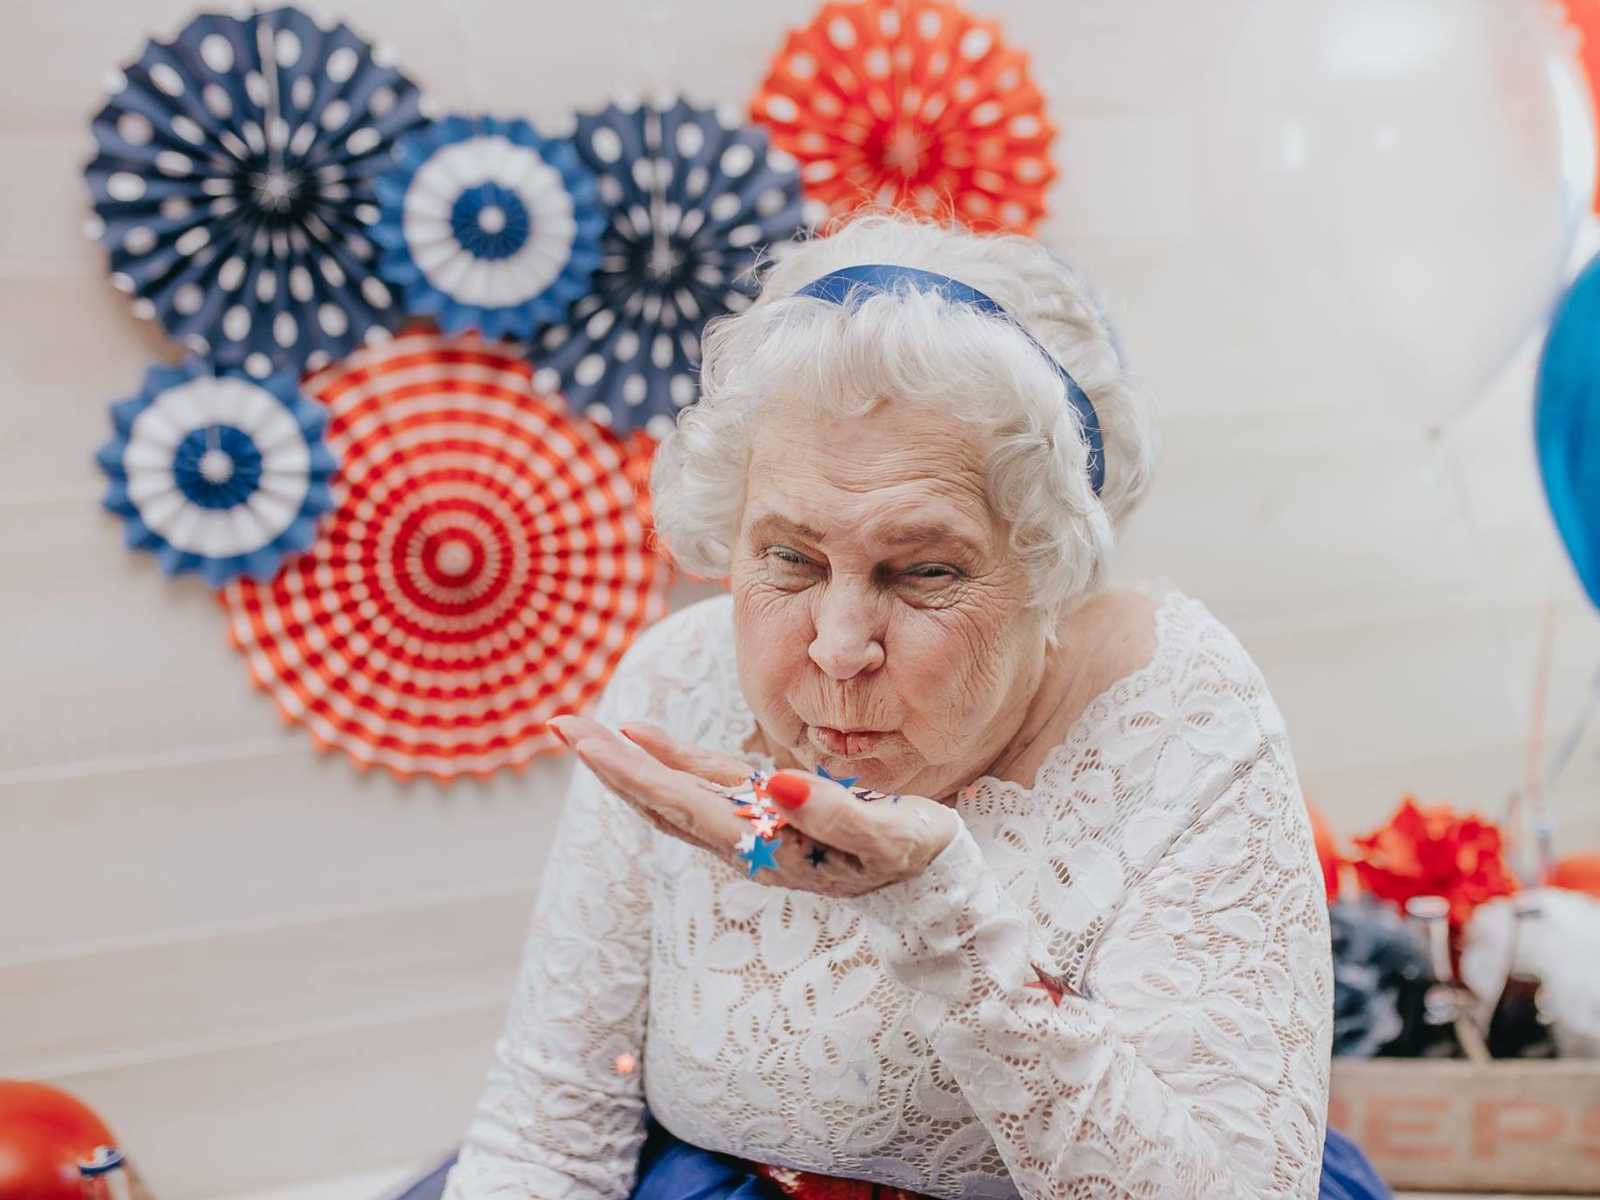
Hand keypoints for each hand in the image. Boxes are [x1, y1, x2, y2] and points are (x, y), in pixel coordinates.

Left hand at [547, 715, 958, 897]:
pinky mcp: (765, 813)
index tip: (585, 738)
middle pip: (662, 802)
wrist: (930, 884)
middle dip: (609, 764)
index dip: (632, 772)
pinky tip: (640, 736)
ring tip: (580, 729)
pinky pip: (705, 786)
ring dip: (626, 765)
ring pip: (673, 796)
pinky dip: (669, 762)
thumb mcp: (886, 836)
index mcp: (765, 848)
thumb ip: (832, 814)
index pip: (682, 804)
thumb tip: (775, 784)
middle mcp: (745, 843)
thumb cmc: (914, 857)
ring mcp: (751, 829)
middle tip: (558, 724)